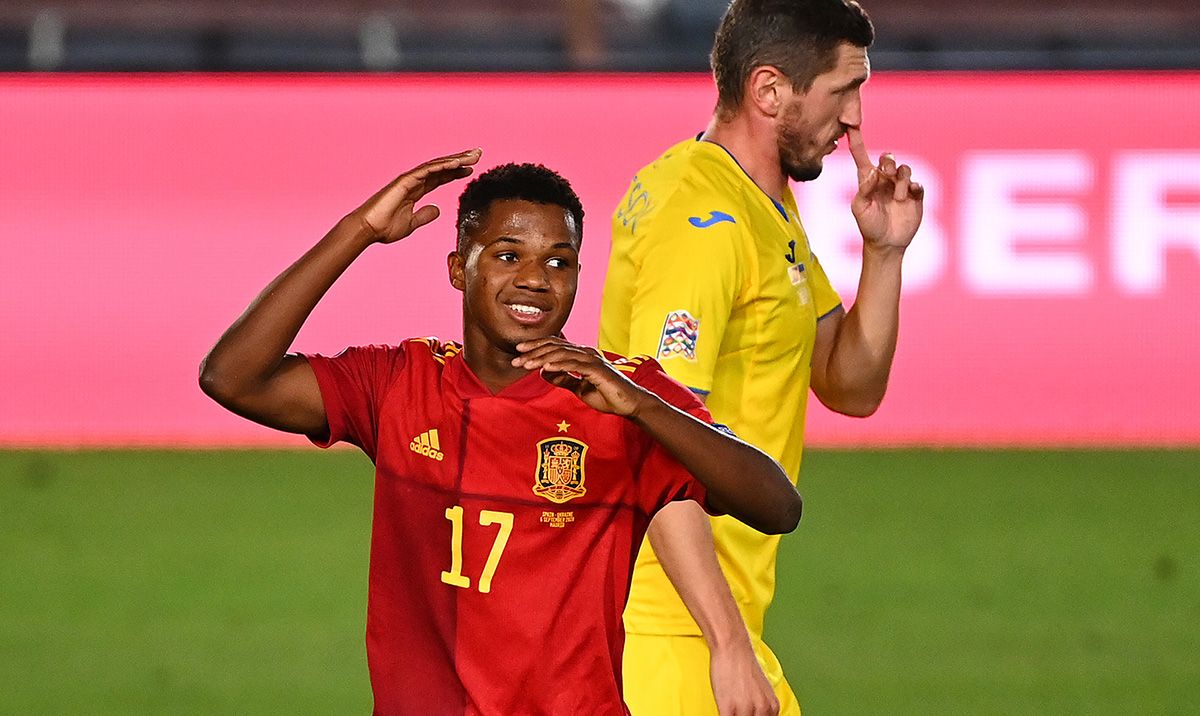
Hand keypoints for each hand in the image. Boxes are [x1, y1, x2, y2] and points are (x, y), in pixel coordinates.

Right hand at [349, 148, 482, 243]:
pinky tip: (457, 163)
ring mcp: (409, 179)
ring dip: (456, 159)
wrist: (368, 230)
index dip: (455, 173)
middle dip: (460, 161)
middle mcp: (414, 181)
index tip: (470, 170)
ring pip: (437, 165)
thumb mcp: (412, 223)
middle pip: (441, 167)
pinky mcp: (405, 180)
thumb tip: (437, 210)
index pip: (440, 178)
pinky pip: (427, 170)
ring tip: (473, 156)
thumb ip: (424, 215)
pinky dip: (443, 165)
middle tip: (478, 154)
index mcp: (416, 190)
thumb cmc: (384, 227)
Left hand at [512, 337, 649, 415]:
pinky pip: (574, 365)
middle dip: (534, 351)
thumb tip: (543, 372)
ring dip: (542, 358)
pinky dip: (559, 365)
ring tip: (526, 364)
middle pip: (555, 347)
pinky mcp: (598, 369)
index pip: (555, 347)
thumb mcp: (579, 389)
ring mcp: (592, 360)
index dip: (536, 347)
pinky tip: (545, 368)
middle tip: (516, 355)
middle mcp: (586, 353)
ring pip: (562, 354)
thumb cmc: (607, 396)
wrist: (629, 404)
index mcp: (581, 356)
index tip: (519, 352)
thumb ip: (563, 379)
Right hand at [710, 640, 779, 715]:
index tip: (747, 715)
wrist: (732, 647)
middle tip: (736, 713)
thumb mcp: (760, 690)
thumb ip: (760, 706)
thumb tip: (756, 714)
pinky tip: (723, 712)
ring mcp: (746, 709)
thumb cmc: (742, 664)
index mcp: (772, 707)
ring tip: (730, 712)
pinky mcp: (729, 707)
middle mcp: (763, 709)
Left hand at [846, 127, 923, 251]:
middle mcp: (884, 180)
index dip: (856, 140)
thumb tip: (873, 172)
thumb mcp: (860, 209)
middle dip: (888, 161)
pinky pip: (918, 184)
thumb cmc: (869, 226)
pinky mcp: (915, 196)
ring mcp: (900, 187)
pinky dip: (914, 187)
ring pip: (904, 170)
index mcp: (867, 180)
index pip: (861, 155)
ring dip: (901, 180)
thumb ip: (864, 190)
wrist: (887, 244)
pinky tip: (910, 194)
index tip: (851, 123)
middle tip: (887, 173)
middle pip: (888, 158)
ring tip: (898, 198)